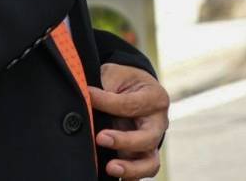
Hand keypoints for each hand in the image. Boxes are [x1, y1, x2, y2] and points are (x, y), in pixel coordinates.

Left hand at [90, 63, 168, 179]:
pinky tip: (113, 176)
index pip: (131, 105)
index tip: (88, 95)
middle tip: (100, 138)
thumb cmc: (124, 82)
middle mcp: (158, 123)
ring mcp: (152, 143)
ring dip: (131, 168)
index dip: (107, 102)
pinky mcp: (142, 157)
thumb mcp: (116, 75)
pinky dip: (130, 177)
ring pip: (150, 163)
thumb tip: (86, 98)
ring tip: (110, 167)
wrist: (134, 90)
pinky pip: (140, 173)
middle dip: (124, 140)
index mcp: (155, 98)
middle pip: (148, 138)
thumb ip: (105, 87)